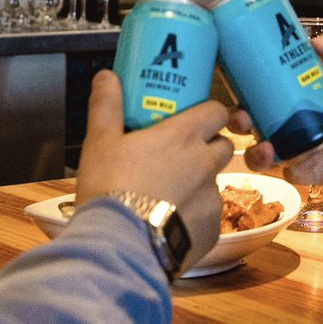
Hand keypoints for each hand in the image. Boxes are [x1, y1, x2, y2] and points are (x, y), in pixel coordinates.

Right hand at [76, 70, 233, 267]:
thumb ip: (107, 106)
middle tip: (177, 155)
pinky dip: (195, 215)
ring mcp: (212, 199)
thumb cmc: (110, 189)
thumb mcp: (100, 142)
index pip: (217, 111)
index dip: (208, 113)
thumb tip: (107, 75)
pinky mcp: (212, 231)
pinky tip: (168, 222)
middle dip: (207, 146)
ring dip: (198, 182)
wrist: (119, 248)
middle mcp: (206, 164)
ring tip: (167, 194)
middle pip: (222, 145)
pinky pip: (209, 215)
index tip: (191, 118)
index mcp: (184, 136)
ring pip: (215, 182)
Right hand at [228, 27, 322, 187]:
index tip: (232, 78)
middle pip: (254, 121)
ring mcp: (306, 145)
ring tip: (265, 148)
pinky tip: (297, 161)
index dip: (242, 84)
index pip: (261, 85)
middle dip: (238, 121)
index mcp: (299, 88)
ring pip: (266, 152)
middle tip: (242, 117)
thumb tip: (315, 44)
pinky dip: (291, 169)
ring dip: (257, 153)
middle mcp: (296, 117)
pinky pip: (296, 173)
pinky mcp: (321, 170)